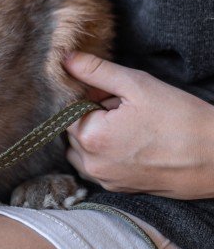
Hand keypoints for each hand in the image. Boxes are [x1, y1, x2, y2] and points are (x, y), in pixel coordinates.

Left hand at [64, 52, 213, 199]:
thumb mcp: (138, 86)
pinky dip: (105, 152)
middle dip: (92, 115)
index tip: (109, 93)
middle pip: (73, 129)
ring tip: (130, 126)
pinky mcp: (117, 188)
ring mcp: (104, 179)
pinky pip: (96, 166)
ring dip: (95, 134)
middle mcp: (91, 164)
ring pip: (81, 149)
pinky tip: (132, 143)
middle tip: (125, 108)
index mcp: (91, 138)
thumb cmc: (181, 119)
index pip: (65, 110)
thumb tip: (65, 59)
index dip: (85, 96)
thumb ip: (96, 72)